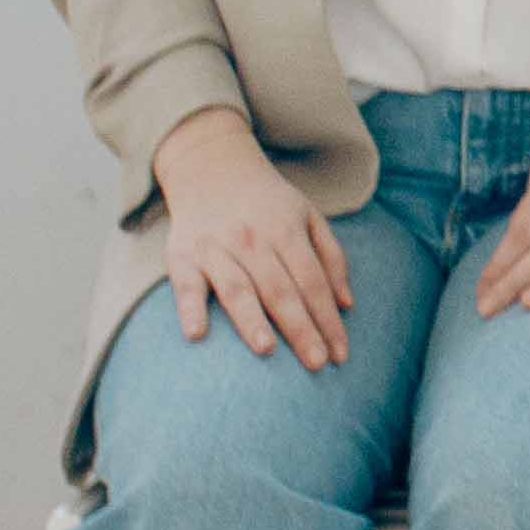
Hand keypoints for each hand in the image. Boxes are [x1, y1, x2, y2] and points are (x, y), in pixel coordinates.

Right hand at [153, 108, 350, 369]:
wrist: (211, 165)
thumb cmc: (267, 201)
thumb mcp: (308, 216)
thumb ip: (331, 258)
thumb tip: (347, 304)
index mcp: (287, 230)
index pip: (313, 282)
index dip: (328, 319)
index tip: (340, 353)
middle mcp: (252, 240)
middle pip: (281, 290)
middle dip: (300, 329)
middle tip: (317, 364)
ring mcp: (216, 247)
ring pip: (237, 288)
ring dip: (251, 320)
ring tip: (267, 350)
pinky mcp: (182, 255)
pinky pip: (184, 285)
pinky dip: (189, 308)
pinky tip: (197, 334)